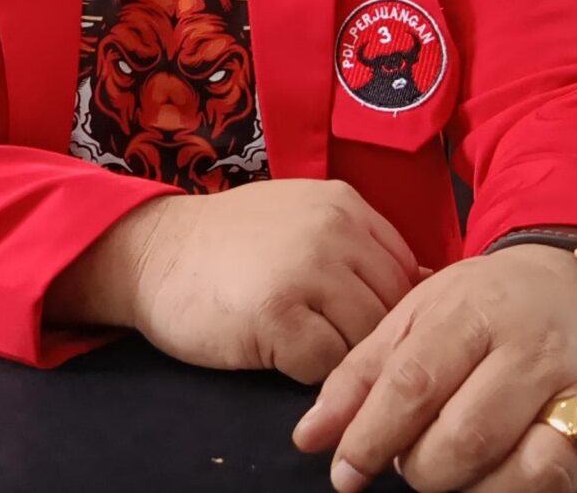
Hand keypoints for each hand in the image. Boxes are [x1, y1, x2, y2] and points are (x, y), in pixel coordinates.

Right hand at [49, 180, 418, 382]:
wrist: (151, 254)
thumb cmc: (227, 246)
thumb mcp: (300, 221)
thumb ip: (355, 246)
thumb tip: (425, 285)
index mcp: (344, 204)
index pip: (406, 270)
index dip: (391, 309)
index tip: (361, 326)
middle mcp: (333, 230)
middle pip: (391, 308)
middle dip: (369, 339)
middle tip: (333, 349)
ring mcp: (307, 270)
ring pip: (364, 339)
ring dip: (340, 358)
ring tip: (303, 349)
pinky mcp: (278, 314)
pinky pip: (326, 364)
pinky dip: (308, 372)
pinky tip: (279, 355)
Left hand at [293, 245, 576, 492]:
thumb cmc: (484, 306)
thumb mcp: (416, 316)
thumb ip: (360, 376)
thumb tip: (309, 440)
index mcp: (477, 313)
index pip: (415, 385)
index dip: (372, 438)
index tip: (347, 474)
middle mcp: (538, 348)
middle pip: (471, 437)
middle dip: (427, 471)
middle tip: (417, 466)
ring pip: (538, 470)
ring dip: (489, 492)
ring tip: (468, 478)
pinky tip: (532, 486)